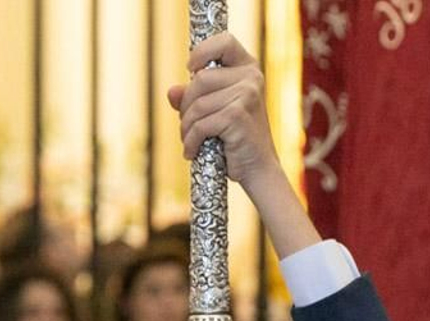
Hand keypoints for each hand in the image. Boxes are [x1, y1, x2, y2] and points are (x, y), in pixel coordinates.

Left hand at [169, 33, 279, 187]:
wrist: (258, 170)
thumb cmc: (236, 140)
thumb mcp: (214, 112)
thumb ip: (194, 98)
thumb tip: (172, 92)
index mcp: (248, 69)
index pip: (224, 41)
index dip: (202, 51)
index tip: (191, 69)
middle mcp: (251, 78)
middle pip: (201, 79)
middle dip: (186, 106)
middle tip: (187, 126)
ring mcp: (247, 95)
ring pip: (197, 104)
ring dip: (186, 127)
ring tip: (190, 142)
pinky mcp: (237, 115)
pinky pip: (201, 124)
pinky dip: (191, 141)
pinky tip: (191, 152)